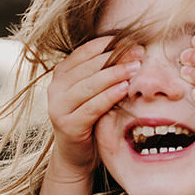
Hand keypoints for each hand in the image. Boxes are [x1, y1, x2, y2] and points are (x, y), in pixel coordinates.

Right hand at [46, 35, 137, 175]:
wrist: (76, 155)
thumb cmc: (89, 119)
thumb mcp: (92, 92)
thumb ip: (101, 73)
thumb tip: (130, 48)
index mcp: (61, 74)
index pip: (85, 52)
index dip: (108, 44)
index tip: (131, 40)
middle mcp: (56, 88)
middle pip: (88, 67)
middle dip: (116, 57)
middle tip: (138, 51)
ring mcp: (59, 106)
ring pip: (89, 85)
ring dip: (114, 74)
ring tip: (135, 67)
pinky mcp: (67, 124)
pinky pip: (91, 106)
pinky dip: (108, 96)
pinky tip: (124, 88)